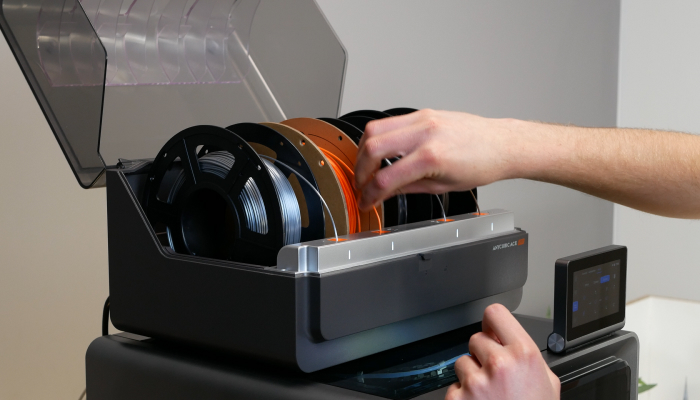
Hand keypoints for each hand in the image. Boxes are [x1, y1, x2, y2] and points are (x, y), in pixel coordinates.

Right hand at [354, 109, 526, 210]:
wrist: (500, 144)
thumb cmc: (481, 164)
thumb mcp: (442, 187)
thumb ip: (407, 188)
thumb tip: (384, 192)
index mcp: (431, 157)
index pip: (386, 178)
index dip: (369, 194)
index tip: (366, 201)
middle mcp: (425, 133)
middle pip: (372, 147)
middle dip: (360, 170)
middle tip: (362, 184)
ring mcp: (422, 119)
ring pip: (374, 129)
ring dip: (363, 151)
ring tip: (367, 167)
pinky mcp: (423, 113)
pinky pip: (389, 122)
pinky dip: (378, 138)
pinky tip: (381, 151)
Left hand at [445, 304, 559, 399]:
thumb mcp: (548, 383)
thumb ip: (529, 356)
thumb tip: (511, 340)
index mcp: (523, 354)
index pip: (495, 314)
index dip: (492, 324)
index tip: (492, 332)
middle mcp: (499, 364)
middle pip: (475, 339)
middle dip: (483, 354)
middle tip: (495, 376)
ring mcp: (476, 382)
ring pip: (462, 362)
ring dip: (471, 375)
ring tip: (489, 395)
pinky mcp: (458, 398)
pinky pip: (454, 386)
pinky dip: (463, 396)